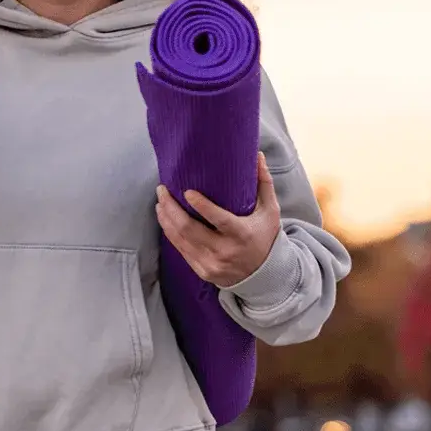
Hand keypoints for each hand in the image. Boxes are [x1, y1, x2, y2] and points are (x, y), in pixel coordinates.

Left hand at [156, 152, 280, 288]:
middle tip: (162, 190)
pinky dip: (169, 232)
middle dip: (171, 208)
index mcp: (243, 235)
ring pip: (180, 239)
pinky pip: (180, 249)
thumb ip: (264, 183)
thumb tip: (258, 155)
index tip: (186, 191)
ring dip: (165, 218)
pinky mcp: (202, 270)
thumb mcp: (270, 211)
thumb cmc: (265, 236)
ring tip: (160, 201)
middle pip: (189, 229)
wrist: (264, 275)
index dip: (201, 206)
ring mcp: (211, 263)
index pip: (219, 220)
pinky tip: (164, 218)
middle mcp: (225, 251)